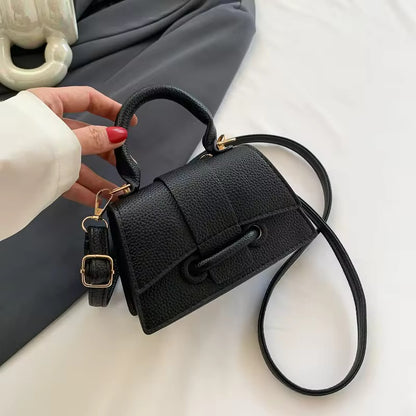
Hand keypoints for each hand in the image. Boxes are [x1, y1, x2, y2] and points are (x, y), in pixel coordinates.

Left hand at [28, 86, 137, 206]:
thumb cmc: (26, 145)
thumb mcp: (65, 139)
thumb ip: (93, 138)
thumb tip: (120, 135)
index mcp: (49, 104)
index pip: (87, 99)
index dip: (111, 109)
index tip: (131, 123)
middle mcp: (47, 126)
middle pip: (85, 135)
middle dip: (107, 151)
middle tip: (124, 162)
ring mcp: (44, 150)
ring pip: (77, 161)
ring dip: (97, 177)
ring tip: (117, 191)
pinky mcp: (40, 171)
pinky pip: (66, 178)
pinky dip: (83, 189)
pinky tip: (99, 200)